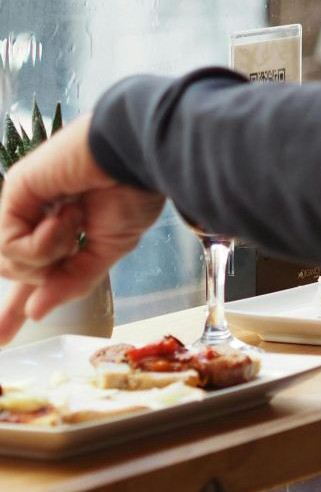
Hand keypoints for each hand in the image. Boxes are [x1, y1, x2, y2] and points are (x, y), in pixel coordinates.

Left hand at [0, 114, 164, 344]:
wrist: (137, 156)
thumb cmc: (134, 191)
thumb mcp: (108, 250)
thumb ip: (73, 280)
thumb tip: (37, 311)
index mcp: (62, 227)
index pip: (32, 270)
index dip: (16, 304)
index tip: (4, 335)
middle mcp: (37, 215)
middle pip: (14, 268)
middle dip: (39, 275)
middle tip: (71, 248)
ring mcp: (23, 203)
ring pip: (9, 261)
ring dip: (48, 255)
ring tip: (75, 224)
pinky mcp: (15, 192)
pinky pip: (11, 244)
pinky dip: (42, 243)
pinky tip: (67, 217)